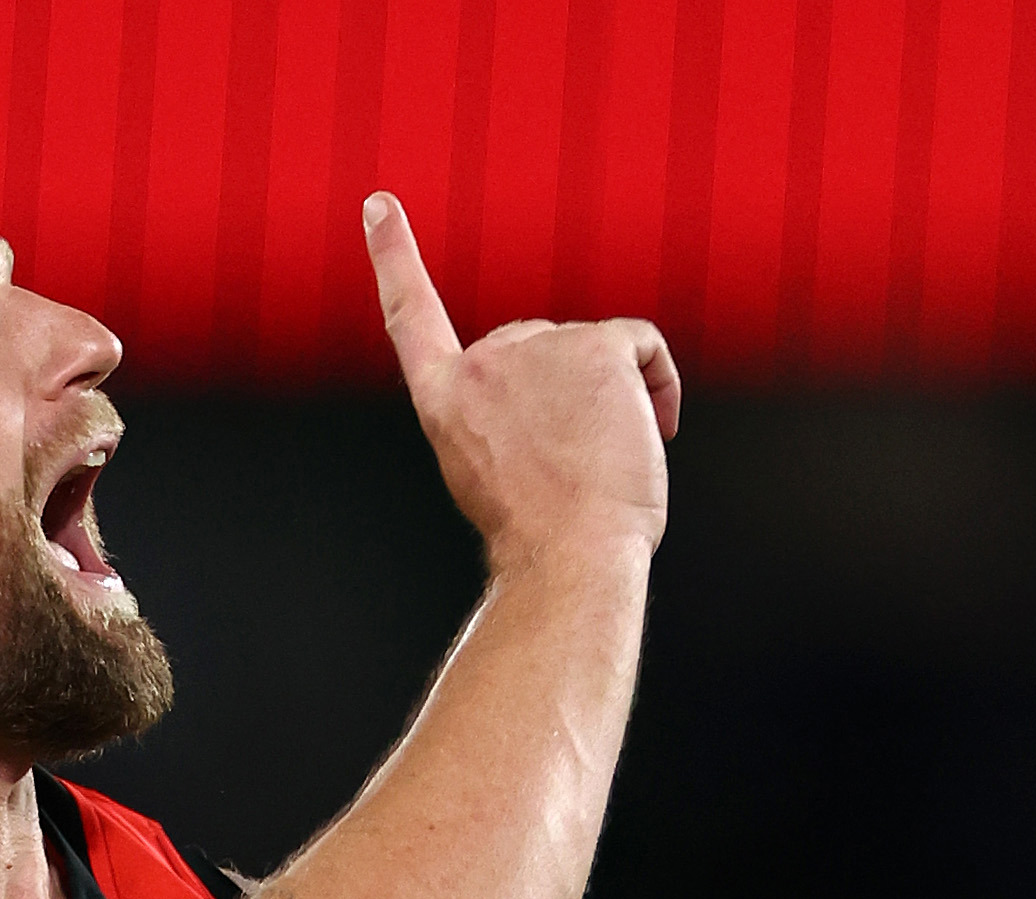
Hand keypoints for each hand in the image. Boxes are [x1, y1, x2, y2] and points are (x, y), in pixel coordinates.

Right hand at [366, 191, 680, 566]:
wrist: (566, 557)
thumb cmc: (540, 533)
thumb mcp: (494, 469)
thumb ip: (506, 413)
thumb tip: (568, 392)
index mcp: (443, 398)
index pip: (411, 315)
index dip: (394, 255)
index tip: (378, 203)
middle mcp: (481, 363)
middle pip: (537, 348)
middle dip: (565, 394)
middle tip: (572, 463)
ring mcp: (538, 349)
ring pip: (594, 355)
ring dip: (613, 402)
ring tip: (604, 462)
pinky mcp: (595, 347)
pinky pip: (641, 348)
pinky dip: (658, 386)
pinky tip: (653, 430)